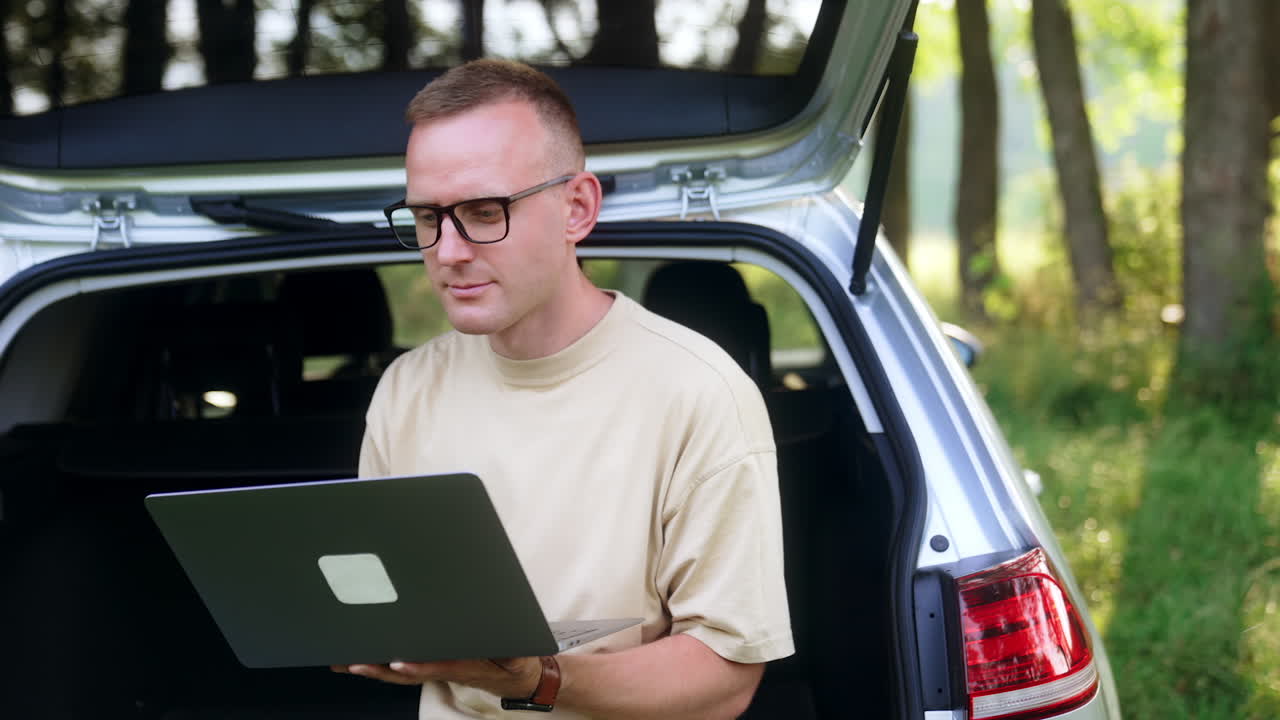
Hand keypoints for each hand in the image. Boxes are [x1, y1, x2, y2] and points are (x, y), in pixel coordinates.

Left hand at [332, 656, 542, 698]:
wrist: (515, 676)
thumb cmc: (514, 662)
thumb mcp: (520, 657)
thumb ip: (514, 653)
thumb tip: (512, 652)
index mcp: (466, 666)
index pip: (439, 666)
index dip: (419, 666)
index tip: (399, 662)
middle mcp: (445, 668)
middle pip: (408, 672)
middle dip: (380, 669)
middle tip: (355, 662)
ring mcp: (434, 667)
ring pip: (398, 672)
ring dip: (371, 667)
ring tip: (344, 661)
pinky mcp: (429, 664)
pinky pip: (399, 667)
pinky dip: (376, 664)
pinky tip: (356, 658)